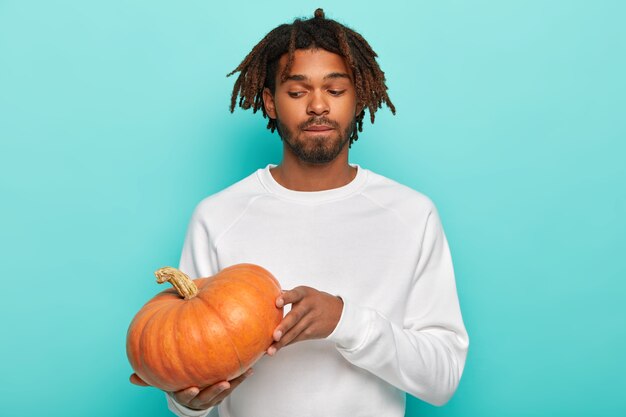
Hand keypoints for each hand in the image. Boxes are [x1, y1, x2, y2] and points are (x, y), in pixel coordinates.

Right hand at [129, 369, 252, 409]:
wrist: (192, 391)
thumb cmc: (177, 383)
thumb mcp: (165, 381)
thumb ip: (150, 379)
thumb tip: (131, 378)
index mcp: (184, 394)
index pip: (186, 395)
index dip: (189, 392)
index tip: (192, 387)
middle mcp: (199, 397)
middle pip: (207, 397)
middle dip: (215, 391)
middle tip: (222, 383)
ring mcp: (212, 395)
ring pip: (223, 393)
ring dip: (232, 384)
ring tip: (239, 376)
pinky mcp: (224, 390)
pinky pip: (234, 384)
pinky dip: (242, 377)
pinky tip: (249, 369)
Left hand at [267, 286, 342, 355]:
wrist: (338, 313)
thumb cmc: (316, 301)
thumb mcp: (305, 293)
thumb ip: (288, 294)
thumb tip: (267, 295)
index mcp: (304, 294)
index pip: (294, 294)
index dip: (286, 298)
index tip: (277, 302)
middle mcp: (307, 306)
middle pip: (294, 317)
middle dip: (284, 327)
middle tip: (274, 335)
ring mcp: (310, 320)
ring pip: (294, 332)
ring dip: (282, 342)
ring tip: (271, 350)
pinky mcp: (311, 332)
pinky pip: (296, 339)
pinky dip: (284, 344)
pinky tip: (275, 349)